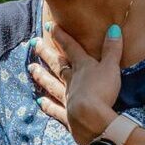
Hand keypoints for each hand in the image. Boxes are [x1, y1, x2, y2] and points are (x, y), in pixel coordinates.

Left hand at [29, 25, 122, 144]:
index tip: (50, 26)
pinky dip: (48, 105)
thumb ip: (112, 49)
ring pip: (52, 84)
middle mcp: (71, 80)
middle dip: (46, 53)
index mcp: (82, 67)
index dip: (61, 37)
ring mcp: (67, 97)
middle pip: (57, 65)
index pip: (70, 48)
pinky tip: (40, 101)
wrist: (92, 118)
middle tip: (34, 44)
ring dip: (42, 76)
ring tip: (31, 68)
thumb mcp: (111, 67)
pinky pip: (55, 108)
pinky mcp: (67, 115)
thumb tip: (113, 28)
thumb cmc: (103, 90)